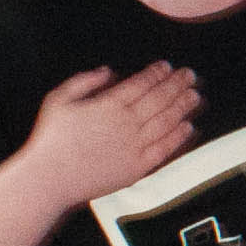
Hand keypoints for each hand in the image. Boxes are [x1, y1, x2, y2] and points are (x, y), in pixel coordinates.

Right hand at [19, 64, 200, 205]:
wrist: (50, 178)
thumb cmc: (51, 140)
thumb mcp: (59, 99)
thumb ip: (85, 81)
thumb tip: (109, 71)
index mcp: (108, 105)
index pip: (141, 83)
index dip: (157, 73)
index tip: (167, 66)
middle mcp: (126, 123)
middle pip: (160, 98)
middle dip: (177, 84)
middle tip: (189, 75)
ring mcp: (135, 146)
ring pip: (167, 121)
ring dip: (184, 106)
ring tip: (195, 94)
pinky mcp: (138, 167)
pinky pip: (166, 149)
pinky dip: (180, 136)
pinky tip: (189, 127)